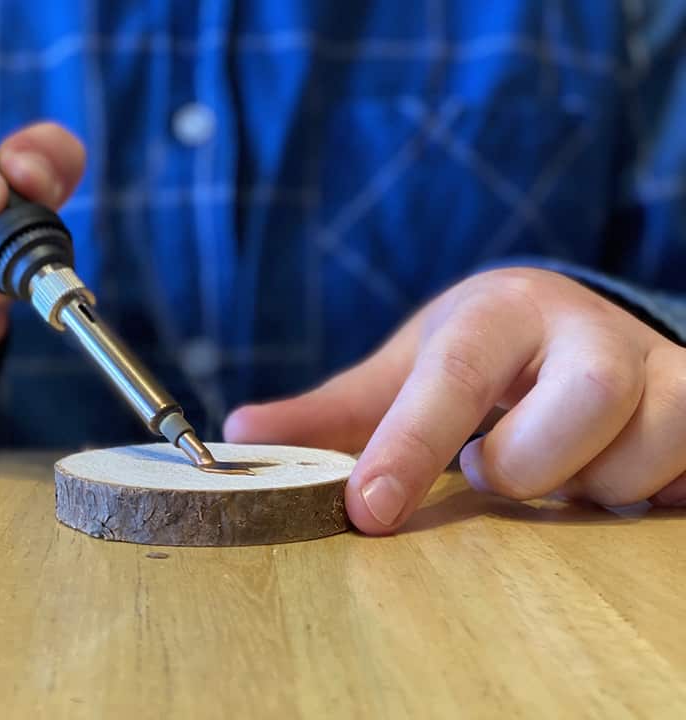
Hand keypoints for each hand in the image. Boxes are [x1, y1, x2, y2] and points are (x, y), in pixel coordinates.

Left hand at [225, 268, 685, 533]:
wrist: (570, 326)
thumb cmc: (480, 356)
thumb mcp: (406, 371)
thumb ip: (332, 412)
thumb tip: (239, 437)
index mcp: (501, 310)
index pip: (456, 372)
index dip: (411, 443)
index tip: (368, 511)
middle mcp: (587, 330)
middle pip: (582, 402)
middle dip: (527, 462)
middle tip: (493, 469)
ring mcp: (659, 366)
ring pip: (646, 448)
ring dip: (588, 487)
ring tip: (556, 470)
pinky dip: (647, 496)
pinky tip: (611, 482)